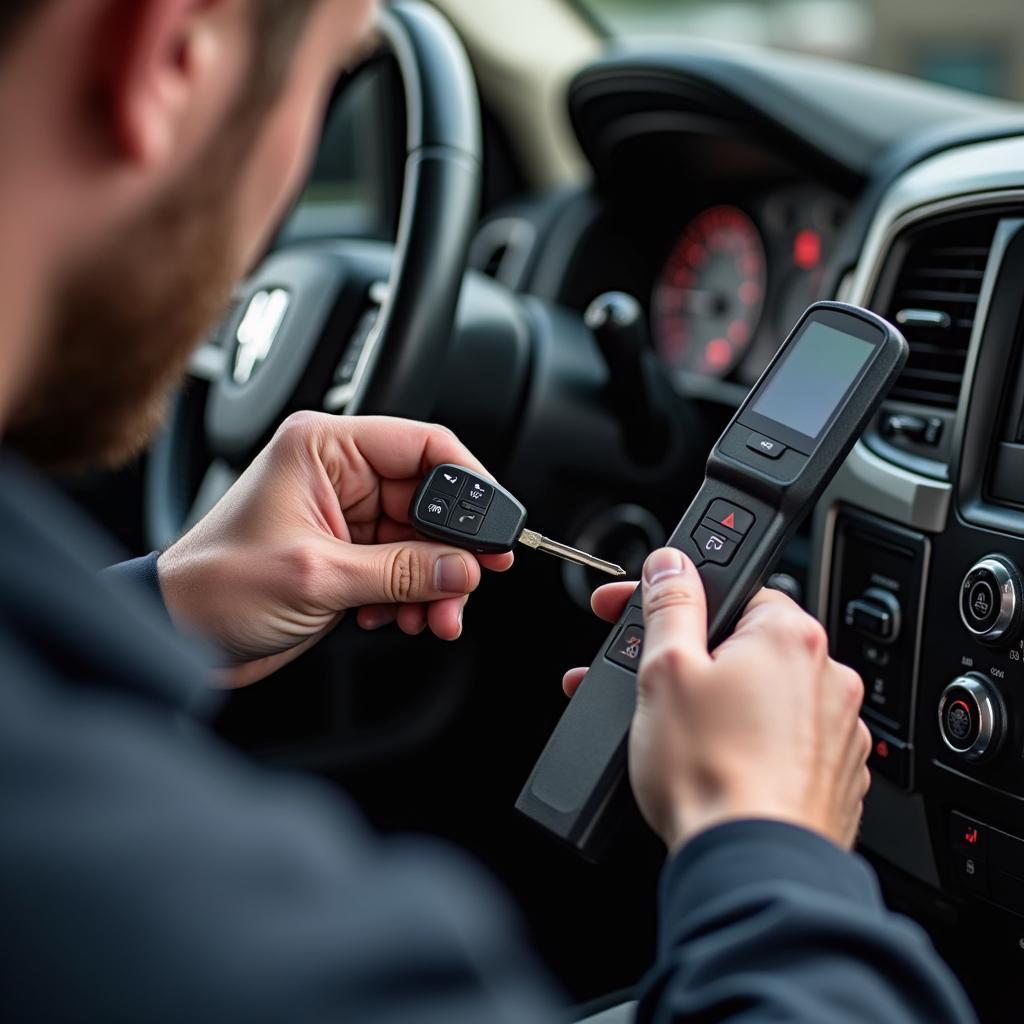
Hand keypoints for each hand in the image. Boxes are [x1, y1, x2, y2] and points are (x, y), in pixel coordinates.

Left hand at [158, 413, 512, 685]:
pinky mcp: (346, 555)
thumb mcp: (316, 575)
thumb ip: (400, 570)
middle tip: (470, 583)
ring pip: (421, 541)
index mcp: (324, 449)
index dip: (469, 483)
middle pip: (429, 500)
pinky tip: (402, 617)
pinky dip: (412, 595)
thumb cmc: (214, 586)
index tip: (495, 526)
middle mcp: (338, 475)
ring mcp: (344, 517)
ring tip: (435, 617)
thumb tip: (463, 567)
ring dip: (435, 582)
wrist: (176, 633)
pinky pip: (402, 568)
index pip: (422, 445)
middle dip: (452, 550)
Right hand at [563, 548, 870, 853]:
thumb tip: (672, 564)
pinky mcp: (834, 778)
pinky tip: (712, 764)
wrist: (751, 867)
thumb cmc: (712, 773)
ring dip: (715, 703)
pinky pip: (782, 742)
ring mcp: (837, 732)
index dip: (676, 599)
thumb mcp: (666, 670)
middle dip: (688, 660)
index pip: (733, 590)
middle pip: (743, 646)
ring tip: (670, 732)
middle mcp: (826, 677)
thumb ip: (670, 606)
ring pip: (760, 697)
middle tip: (644, 681)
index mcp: (789, 637)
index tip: (640, 614)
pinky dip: (748, 744)